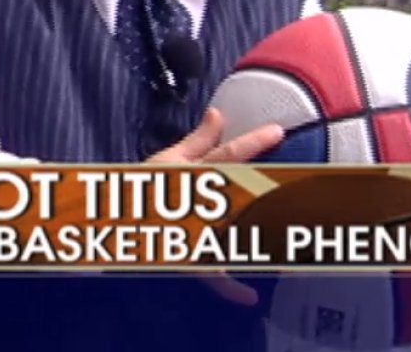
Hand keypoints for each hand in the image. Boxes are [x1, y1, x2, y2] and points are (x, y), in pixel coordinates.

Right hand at [147, 107, 283, 305]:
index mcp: (194, 175)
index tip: (276, 132)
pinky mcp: (189, 255)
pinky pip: (210, 274)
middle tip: (298, 187)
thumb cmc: (139, 189)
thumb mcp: (168, 158)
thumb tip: (218, 113)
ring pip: (236, 232)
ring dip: (261, 237)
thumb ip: (198, 139)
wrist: (113, 221)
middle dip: (267, 192)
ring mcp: (197, 229)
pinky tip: (248, 296)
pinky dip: (229, 288)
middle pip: (241, 195)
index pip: (228, 154)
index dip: (254, 142)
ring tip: (288, 243)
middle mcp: (199, 200)